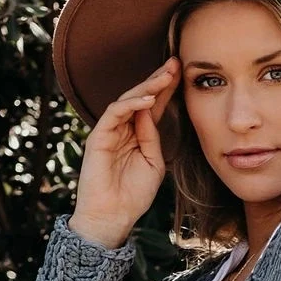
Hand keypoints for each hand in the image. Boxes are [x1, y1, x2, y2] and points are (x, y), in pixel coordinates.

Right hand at [69, 57, 181, 247]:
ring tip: (165, 78)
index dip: (166, 89)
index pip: (153, 106)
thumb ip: (153, 137)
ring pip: (127, 100)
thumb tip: (151, 110)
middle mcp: (123, 129)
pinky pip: (114, 113)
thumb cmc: (133, 195)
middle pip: (140, 97)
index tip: (182, 72)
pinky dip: (131, 105)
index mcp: (138, 135)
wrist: (113, 217)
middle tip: (175, 63)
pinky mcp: (98, 137)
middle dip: (158, 80)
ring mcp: (109, 131)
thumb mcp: (153, 163)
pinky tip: (147, 100)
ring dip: (147, 87)